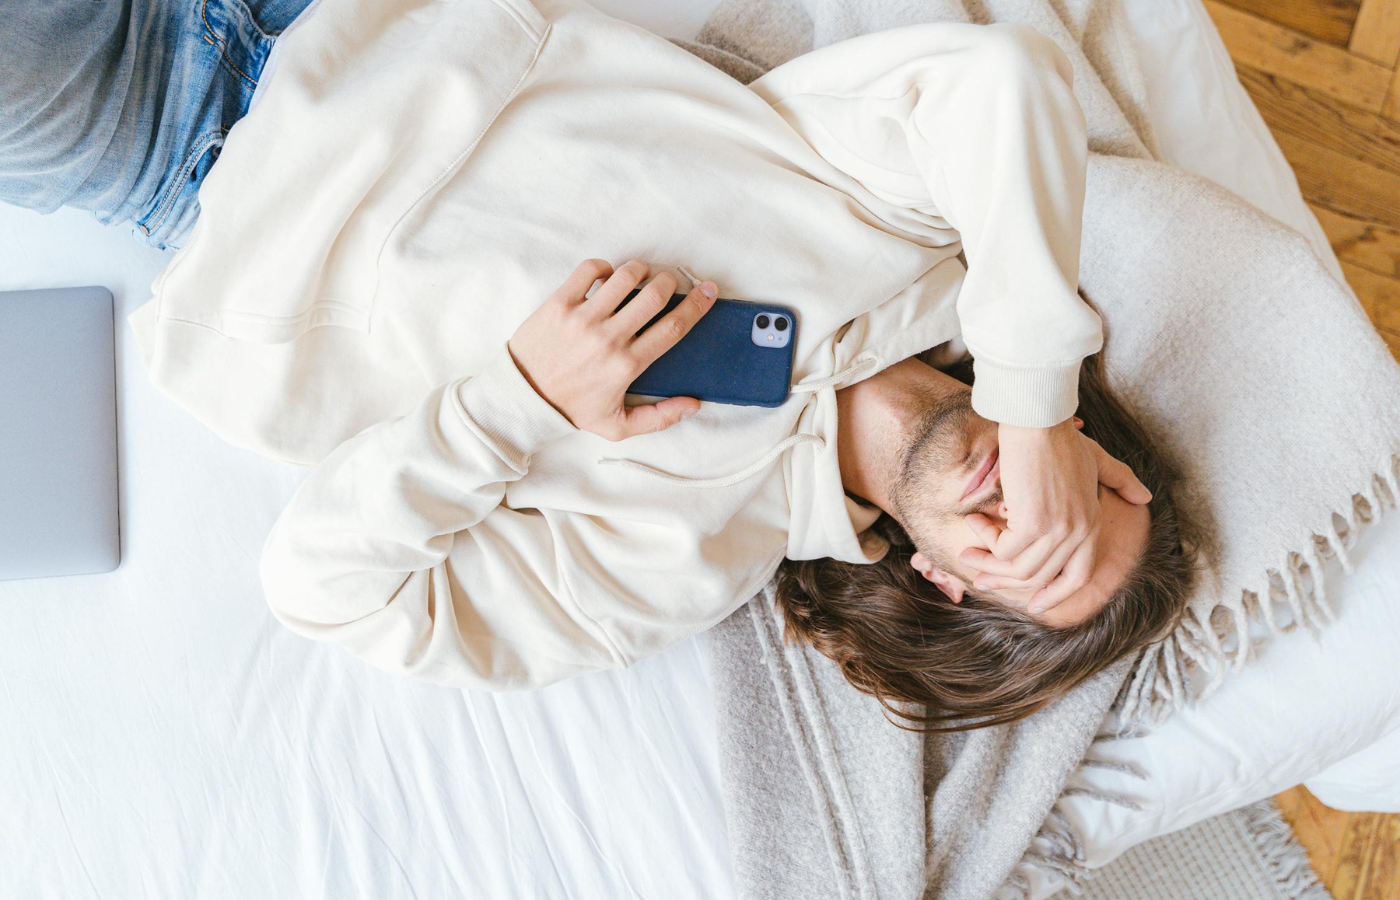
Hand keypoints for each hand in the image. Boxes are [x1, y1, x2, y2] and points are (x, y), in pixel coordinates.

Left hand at [508, 259, 716, 440]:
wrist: (521, 398)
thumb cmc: (570, 410)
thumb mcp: (617, 426)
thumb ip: (659, 418)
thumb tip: (693, 405)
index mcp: (627, 365)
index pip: (674, 327)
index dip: (698, 305)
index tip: (708, 291)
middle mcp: (609, 338)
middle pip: (655, 294)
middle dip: (670, 282)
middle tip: (668, 284)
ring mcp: (582, 318)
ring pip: (625, 276)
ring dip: (640, 270)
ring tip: (640, 277)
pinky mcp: (558, 303)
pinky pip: (588, 270)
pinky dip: (603, 267)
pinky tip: (606, 277)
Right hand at [958, 418, 1151, 613]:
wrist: (1039, 421)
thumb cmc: (1063, 437)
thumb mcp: (1098, 460)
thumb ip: (1121, 479)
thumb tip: (1145, 497)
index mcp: (1093, 523)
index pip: (1079, 576)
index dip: (1056, 595)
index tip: (1034, 604)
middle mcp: (1079, 533)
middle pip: (1042, 578)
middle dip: (1006, 582)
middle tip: (981, 577)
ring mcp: (1057, 530)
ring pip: (1020, 569)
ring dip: (988, 565)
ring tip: (966, 555)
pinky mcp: (1032, 523)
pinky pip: (1004, 549)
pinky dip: (985, 541)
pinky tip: (973, 522)